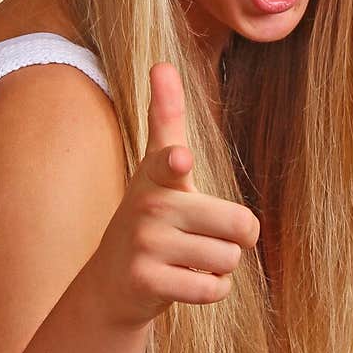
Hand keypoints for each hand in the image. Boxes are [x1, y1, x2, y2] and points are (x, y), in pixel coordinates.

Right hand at [89, 61, 259, 329]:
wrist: (112, 281)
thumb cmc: (150, 216)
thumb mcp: (156, 167)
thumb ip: (165, 117)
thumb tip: (160, 62)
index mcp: (159, 174)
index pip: (168, 159)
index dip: (177, 161)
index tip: (181, 158)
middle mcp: (149, 205)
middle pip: (240, 225)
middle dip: (236, 238)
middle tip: (204, 236)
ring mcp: (145, 244)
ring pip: (229, 259)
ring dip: (220, 265)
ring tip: (187, 259)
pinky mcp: (147, 281)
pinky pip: (213, 289)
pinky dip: (210, 289)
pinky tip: (183, 281)